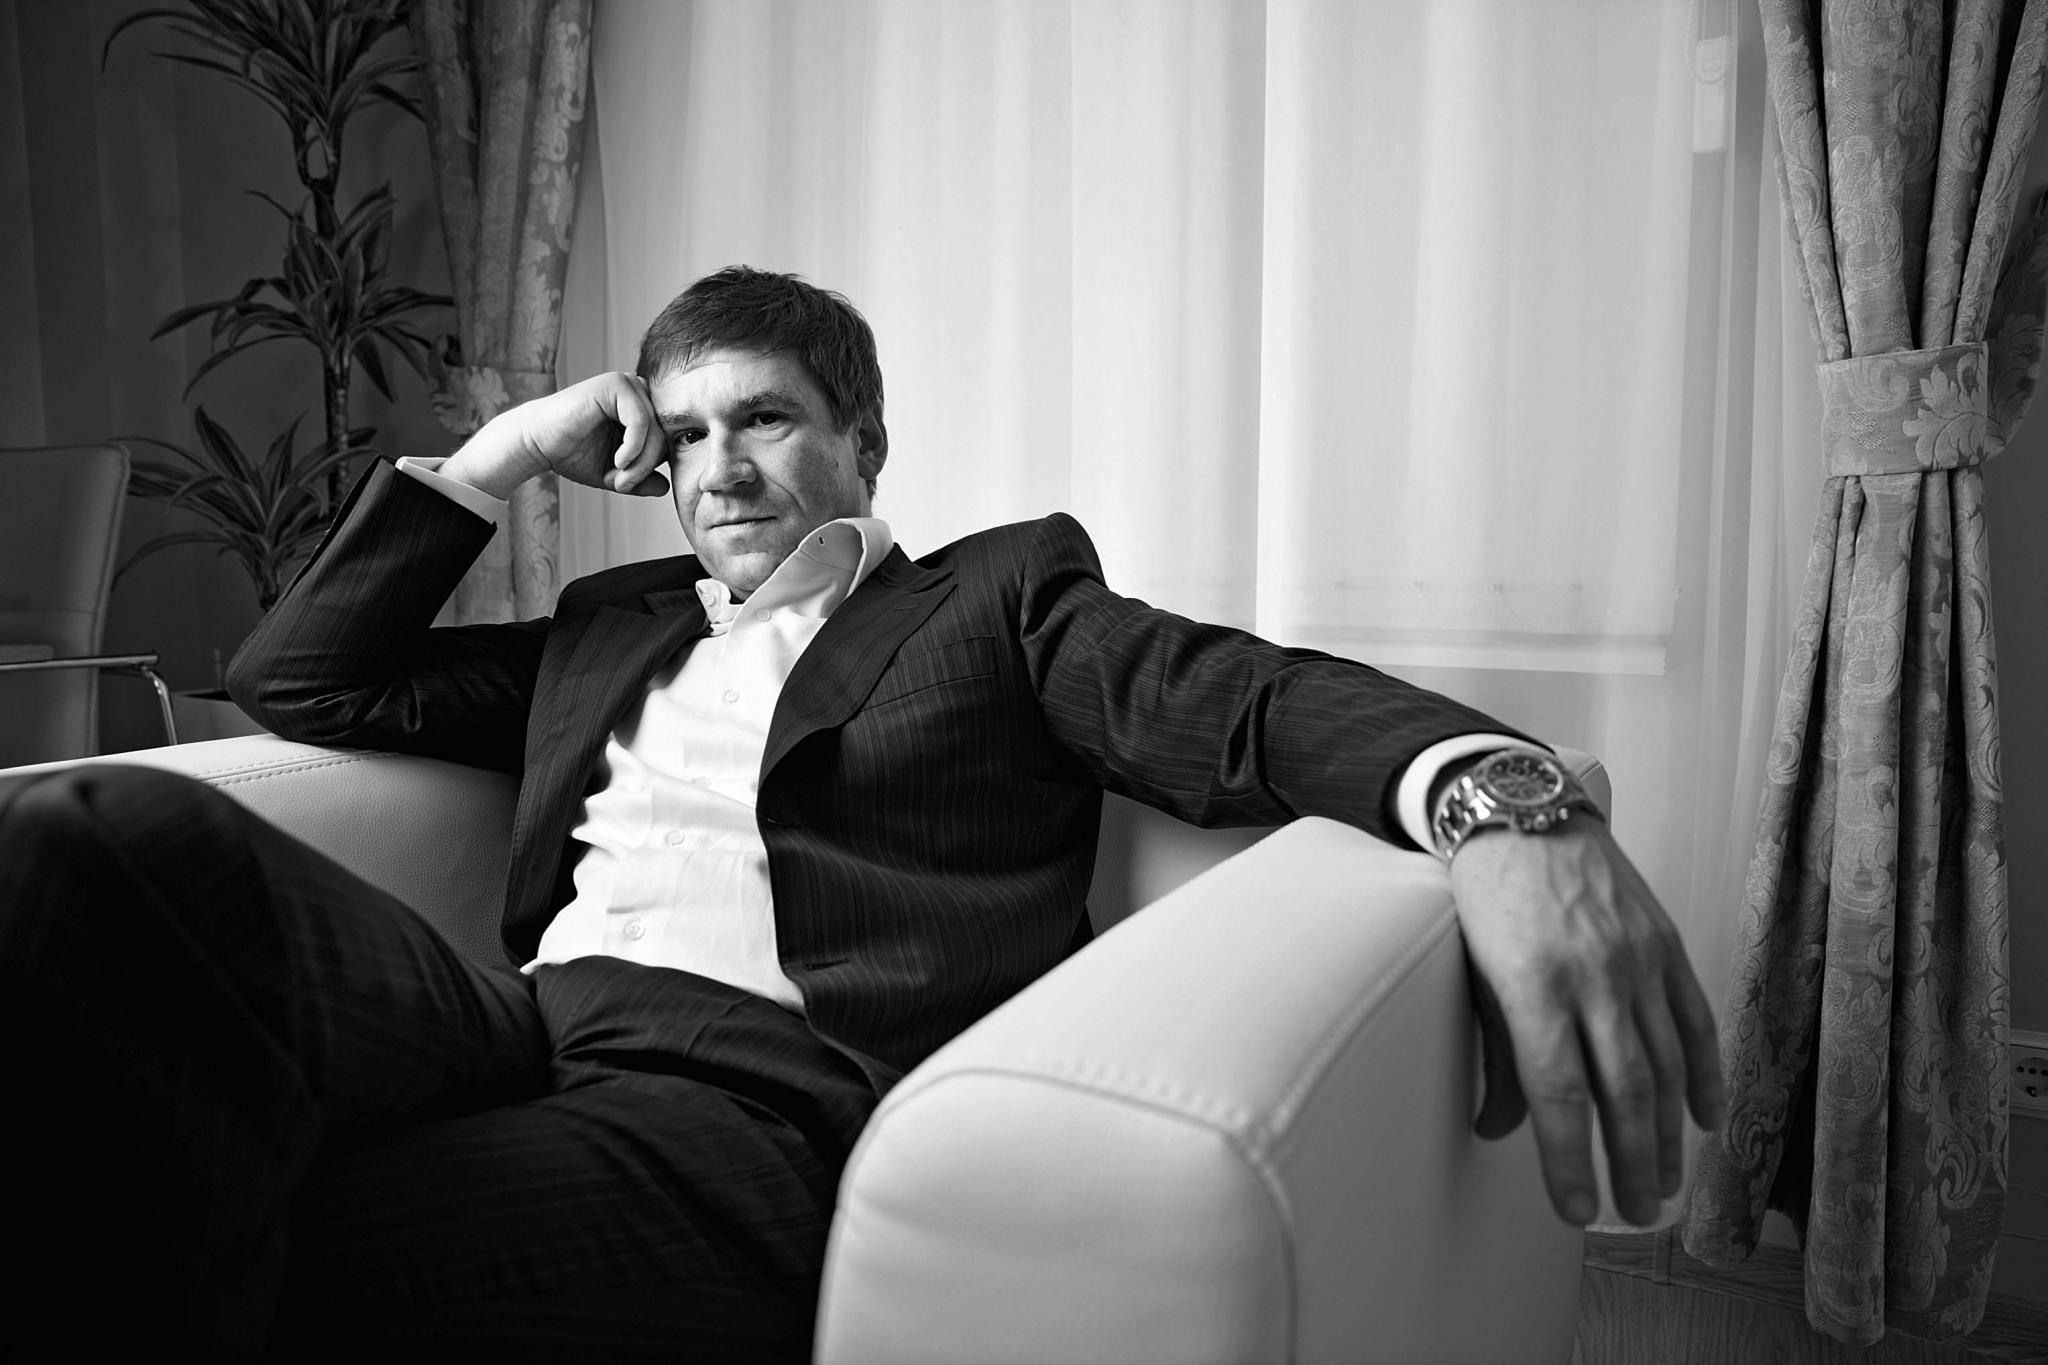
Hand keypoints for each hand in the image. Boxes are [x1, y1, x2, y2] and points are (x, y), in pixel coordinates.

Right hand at [441, 371, 671, 499]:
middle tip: (623, 485)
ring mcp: (627, 384)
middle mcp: (636, 391)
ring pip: (656, 430)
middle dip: (647, 467)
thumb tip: (666, 487)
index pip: (667, 438)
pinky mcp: (615, 384)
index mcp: (639, 407)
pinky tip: (618, 460)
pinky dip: (634, 447)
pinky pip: (642, 420)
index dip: (653, 466)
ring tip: (619, 479)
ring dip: (641, 462)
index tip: (628, 485)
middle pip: (665, 434)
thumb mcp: (613, 474)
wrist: (536, 443)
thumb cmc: (571, 455)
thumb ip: (639, 479)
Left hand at [1447, 819, 1723, 1226]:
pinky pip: (1695, 1019)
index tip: (1574, 1210)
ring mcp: (1637, 957)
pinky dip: (1705, 1074)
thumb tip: (1500, 1131)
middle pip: (1623, 1090)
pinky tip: (1706, 1119)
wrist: (1521, 812)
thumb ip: (1495, 1057)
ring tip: (1664, 1184)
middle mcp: (1592, 975)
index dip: (1569, 1160)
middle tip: (1635, 1213)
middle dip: (1630, 1162)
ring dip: (1668, 1133)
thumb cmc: (1485, 899)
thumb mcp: (1474, 976)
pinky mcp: (1665, 942)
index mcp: (1532, 985)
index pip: (1558, 1093)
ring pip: (1665, 1064)